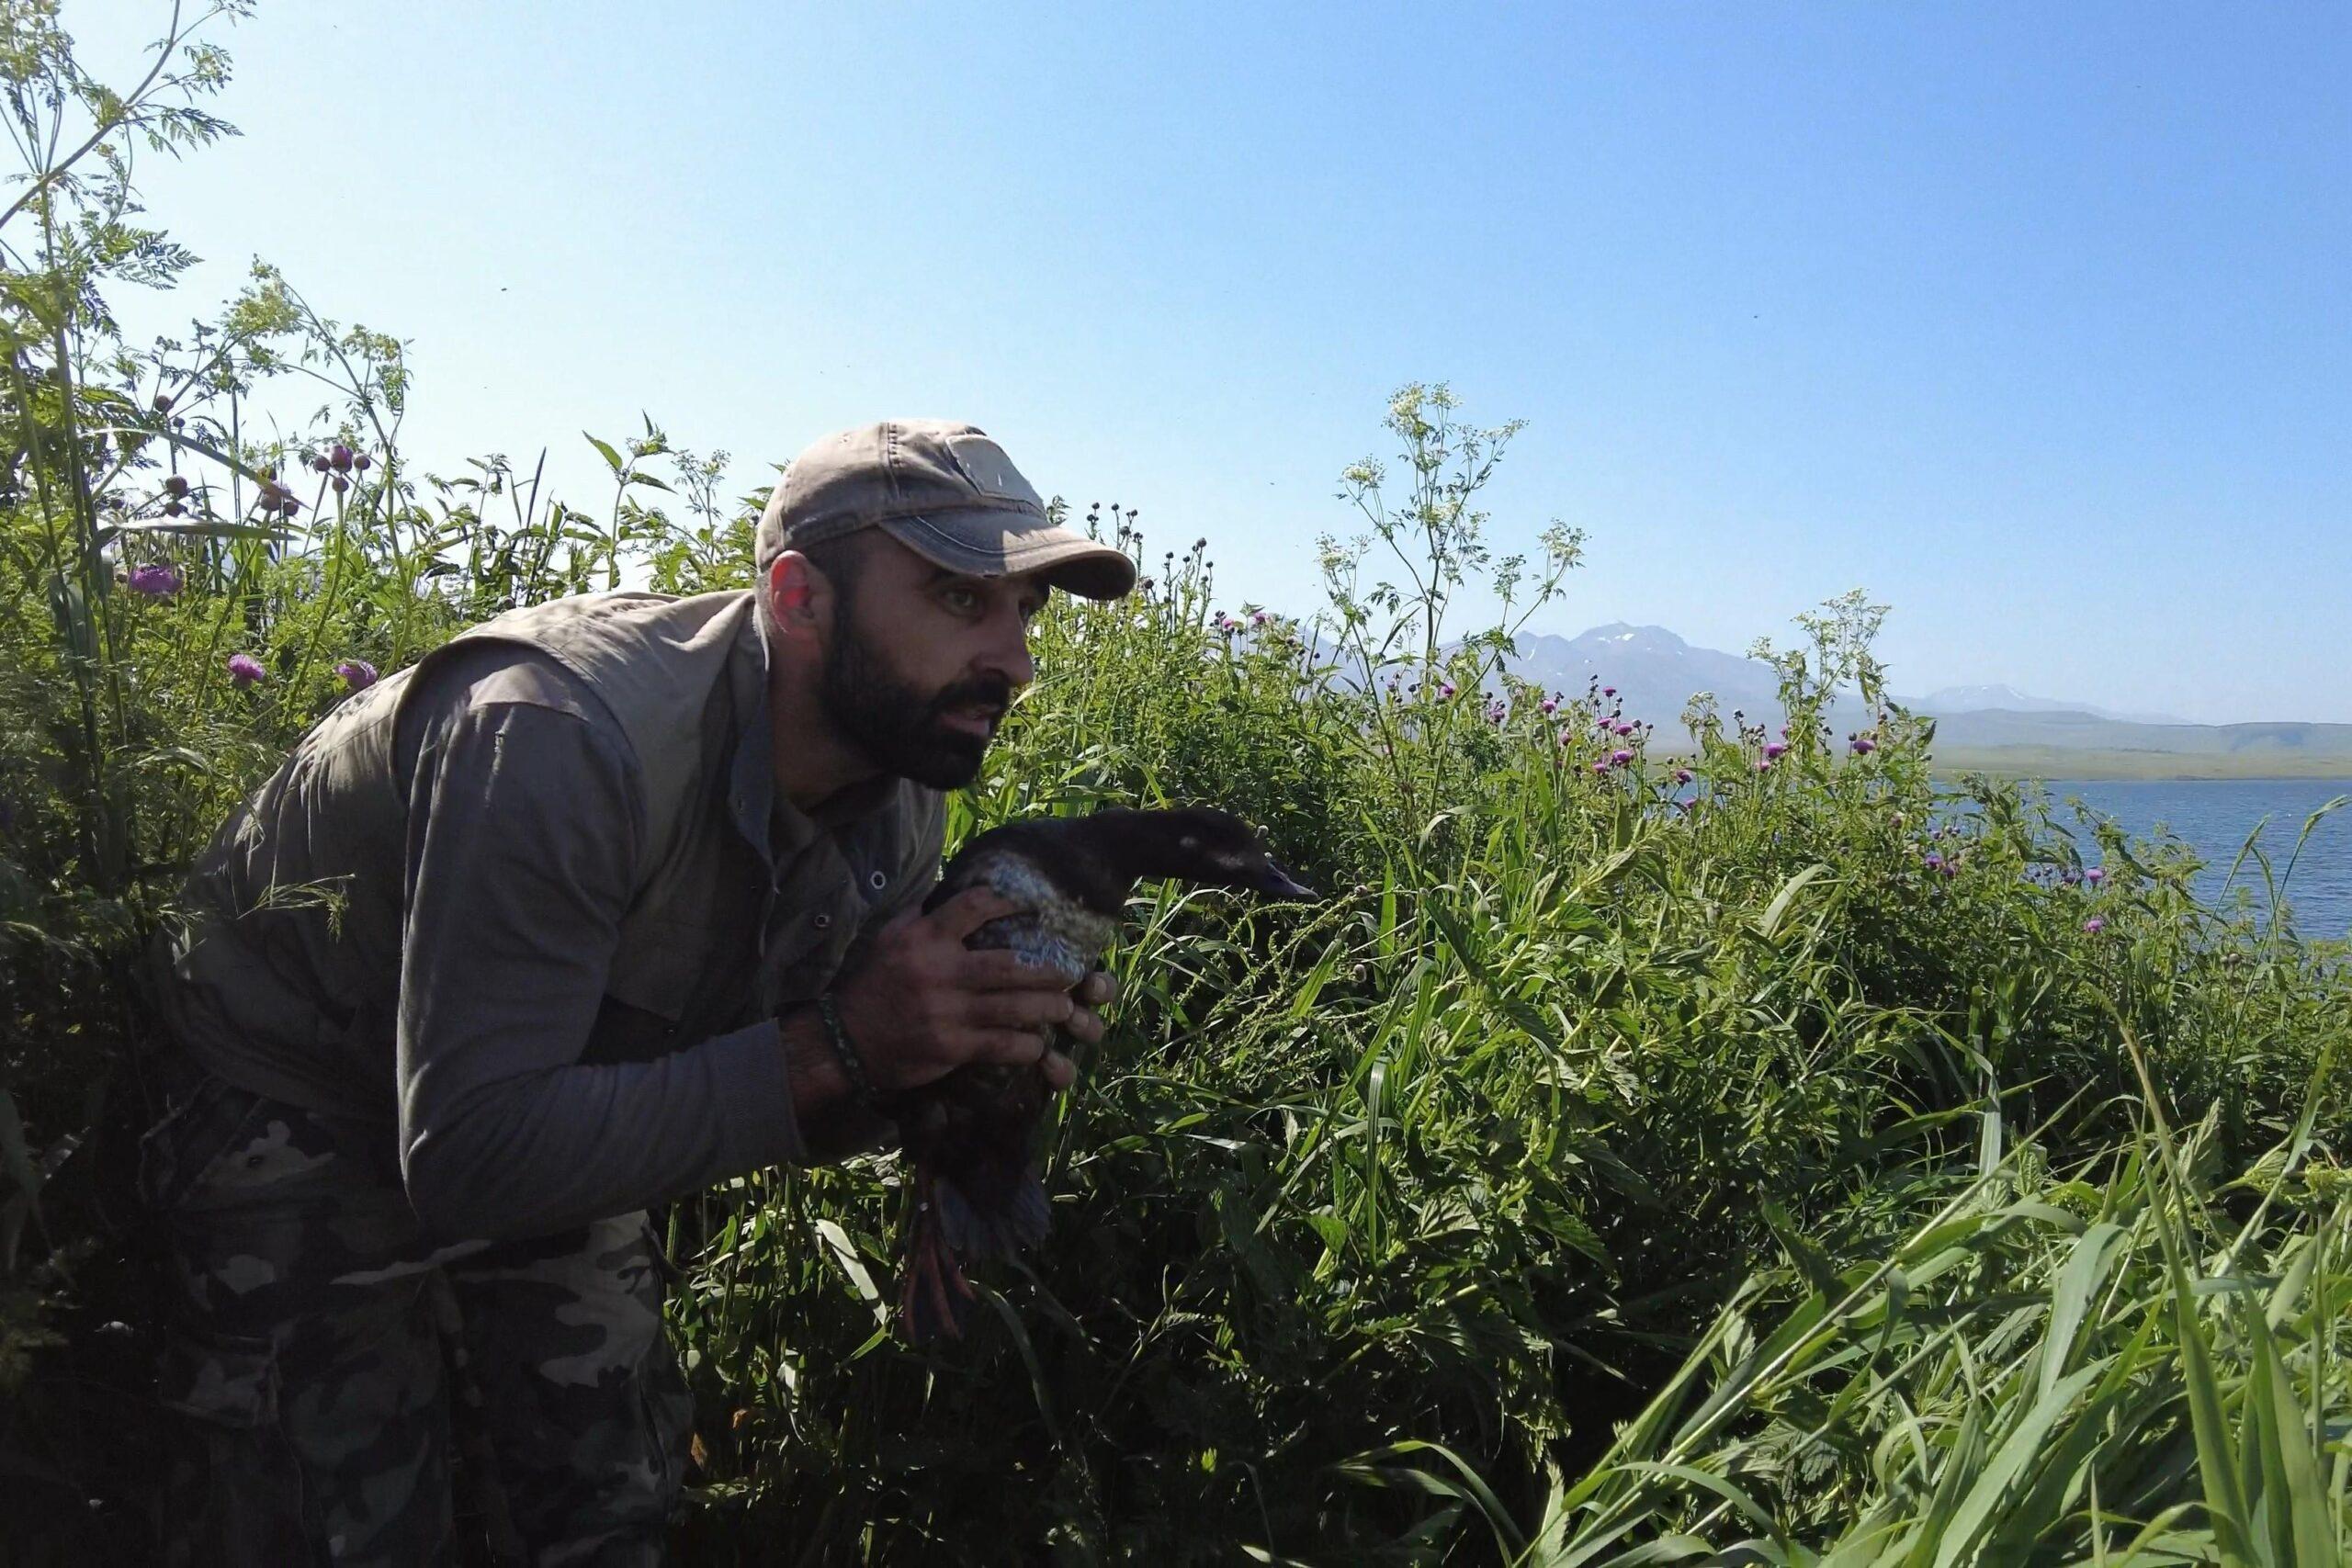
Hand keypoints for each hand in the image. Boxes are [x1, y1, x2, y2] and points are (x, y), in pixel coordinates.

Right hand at [830, 888, 1113, 1095]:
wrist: (847, 1039)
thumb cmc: (876, 983)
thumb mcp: (890, 938)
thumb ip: (923, 915)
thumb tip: (952, 887)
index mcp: (924, 939)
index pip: (973, 907)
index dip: (1009, 902)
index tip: (1035, 906)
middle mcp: (938, 972)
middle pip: (1008, 966)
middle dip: (1047, 970)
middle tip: (1071, 971)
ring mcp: (947, 1012)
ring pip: (1013, 1008)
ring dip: (1047, 1008)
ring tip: (1065, 1007)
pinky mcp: (951, 1046)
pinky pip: (1000, 1045)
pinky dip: (1025, 1046)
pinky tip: (1039, 1045)